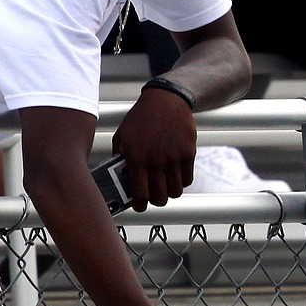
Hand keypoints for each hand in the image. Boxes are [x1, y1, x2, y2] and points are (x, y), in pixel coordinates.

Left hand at [112, 86, 196, 206]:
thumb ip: (119, 157)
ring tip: (165, 186)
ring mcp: (174, 157)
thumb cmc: (141, 118)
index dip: (140, 205)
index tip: (140, 205)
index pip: (140, 194)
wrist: (166, 100)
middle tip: (153, 195)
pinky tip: (175, 175)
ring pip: (175, 192)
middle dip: (155, 200)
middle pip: (160, 198)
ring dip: (169, 192)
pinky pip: (187, 180)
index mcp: (136, 158)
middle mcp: (156, 160)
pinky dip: (182, 181)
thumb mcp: (122, 136)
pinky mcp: (188, 153)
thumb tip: (117, 177)